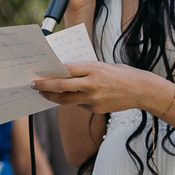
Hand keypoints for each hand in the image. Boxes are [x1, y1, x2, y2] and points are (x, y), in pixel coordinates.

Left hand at [33, 61, 166, 114]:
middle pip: (62, 86)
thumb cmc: (121, 73)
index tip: (38, 73)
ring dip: (52, 97)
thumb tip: (63, 70)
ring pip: (66, 100)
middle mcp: (92, 84)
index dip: (49, 73)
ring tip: (43, 93)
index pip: (66, 69)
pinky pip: (78, 105)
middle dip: (44, 86)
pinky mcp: (96, 109)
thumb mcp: (102, 65)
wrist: (141, 90)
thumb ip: (84, 68)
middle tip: (32, 85)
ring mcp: (94, 99)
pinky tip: (65, 97)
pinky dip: (70, 100)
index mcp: (93, 68)